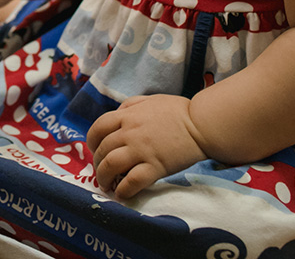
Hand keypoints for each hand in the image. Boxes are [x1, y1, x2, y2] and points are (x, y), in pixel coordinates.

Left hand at [86, 95, 208, 197]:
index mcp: (127, 116)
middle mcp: (129, 133)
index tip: (94, 149)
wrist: (202, 124)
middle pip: (102, 150)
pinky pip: (132, 181)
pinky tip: (122, 194)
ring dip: (104, 178)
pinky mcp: (155, 167)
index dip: (92, 141)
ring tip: (107, 186)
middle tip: (102, 172)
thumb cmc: (178, 111)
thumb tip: (117, 114)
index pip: (97, 128)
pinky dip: (123, 190)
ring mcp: (141, 150)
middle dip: (97, 163)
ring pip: (111, 166)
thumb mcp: (149, 100)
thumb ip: (130, 105)